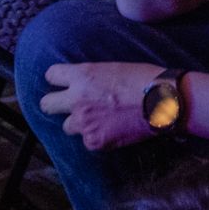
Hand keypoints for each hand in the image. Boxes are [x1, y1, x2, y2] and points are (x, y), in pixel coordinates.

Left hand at [37, 61, 162, 151]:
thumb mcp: (112, 68)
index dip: (57, 79)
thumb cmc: (143, 79)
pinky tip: (112, 129)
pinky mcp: (95, 141)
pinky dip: (97, 136)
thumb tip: (83, 84)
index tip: (63, 83)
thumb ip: (91, 78)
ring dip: (79, 123)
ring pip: (67, 126)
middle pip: (46, 105)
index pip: (51, 76)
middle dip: (56, 105)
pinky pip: (87, 140)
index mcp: (81, 75)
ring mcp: (84, 123)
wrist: (162, 102)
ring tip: (98, 119)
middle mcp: (76, 99)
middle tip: (70, 105)